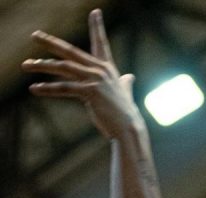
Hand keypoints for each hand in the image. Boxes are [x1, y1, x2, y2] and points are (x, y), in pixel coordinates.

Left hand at [22, 9, 141, 139]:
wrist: (128, 128)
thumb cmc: (124, 112)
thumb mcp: (125, 93)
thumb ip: (125, 83)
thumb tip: (130, 77)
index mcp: (108, 68)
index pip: (101, 43)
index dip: (98, 27)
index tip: (95, 12)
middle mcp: (101, 70)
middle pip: (71, 52)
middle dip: (51, 43)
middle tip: (35, 36)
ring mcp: (96, 80)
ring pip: (63, 67)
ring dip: (42, 65)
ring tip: (26, 65)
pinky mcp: (91, 92)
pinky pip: (64, 88)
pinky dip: (48, 88)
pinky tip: (34, 88)